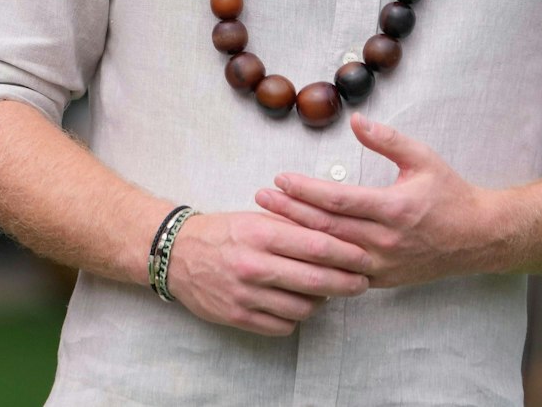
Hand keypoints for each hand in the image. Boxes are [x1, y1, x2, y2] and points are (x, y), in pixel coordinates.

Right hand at [164, 211, 371, 336]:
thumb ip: (294, 224)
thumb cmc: (222, 232)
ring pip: (303, 308)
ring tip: (326, 292)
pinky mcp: (238, 317)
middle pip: (316, 281)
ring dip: (322, 302)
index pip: (318, 247)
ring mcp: (245, 295)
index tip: (365, 258)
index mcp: (261, 234)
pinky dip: (297, 317)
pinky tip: (298, 304)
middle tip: (361, 283)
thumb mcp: (256, 216)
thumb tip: (338, 234)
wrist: (176, 254)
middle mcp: (254, 265)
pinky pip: (283, 325)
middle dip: (347, 284)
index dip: (348, 255)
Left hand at [255, 114, 501, 288]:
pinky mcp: (381, 280)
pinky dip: (316, 262)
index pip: (338, 200)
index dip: (305, 190)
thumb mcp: (423, 158)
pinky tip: (293, 251)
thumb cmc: (450, 194)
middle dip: (290, 211)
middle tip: (261, 197)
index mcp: (395, 209)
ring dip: (297, 238)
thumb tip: (355, 118)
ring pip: (330, 254)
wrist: (478, 238)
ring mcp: (382, 265)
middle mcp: (386, 241)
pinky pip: (341, 273)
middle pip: (326, 227)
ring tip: (268, 221)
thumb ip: (387, 139)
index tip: (280, 178)